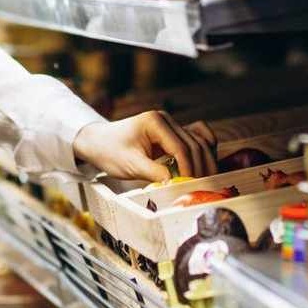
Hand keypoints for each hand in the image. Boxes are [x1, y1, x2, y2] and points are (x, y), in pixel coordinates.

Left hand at [72, 111, 215, 182]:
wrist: (98, 142)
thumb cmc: (110, 151)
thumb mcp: (130, 165)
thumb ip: (154, 173)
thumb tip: (176, 184)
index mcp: (155, 122)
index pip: (181, 147)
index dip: (189, 169)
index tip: (191, 186)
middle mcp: (166, 119)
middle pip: (194, 144)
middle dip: (201, 167)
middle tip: (204, 188)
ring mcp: (171, 125)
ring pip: (200, 141)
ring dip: (206, 160)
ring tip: (208, 181)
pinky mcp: (173, 133)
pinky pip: (196, 139)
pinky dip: (204, 151)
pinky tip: (205, 167)